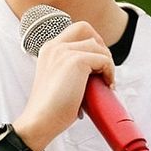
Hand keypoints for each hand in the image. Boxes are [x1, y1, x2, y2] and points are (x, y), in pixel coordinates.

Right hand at [13, 20, 114, 150]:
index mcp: (49, 49)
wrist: (40, 121)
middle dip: (99, 45)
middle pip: (85, 28)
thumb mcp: (60, 80)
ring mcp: (64, 52)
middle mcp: (54, 46)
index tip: (95, 65)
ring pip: (97, 46)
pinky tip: (107, 85)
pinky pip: (104, 59)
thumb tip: (98, 69)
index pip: (74, 30)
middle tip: (103, 68)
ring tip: (105, 82)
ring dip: (107, 62)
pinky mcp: (76, 61)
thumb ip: (73, 69)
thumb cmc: (51, 109)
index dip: (90, 43)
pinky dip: (110, 72)